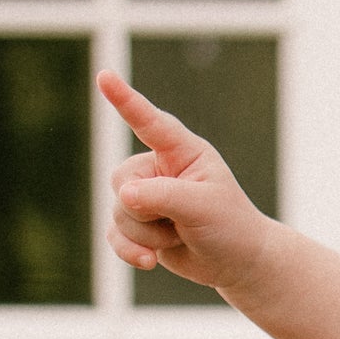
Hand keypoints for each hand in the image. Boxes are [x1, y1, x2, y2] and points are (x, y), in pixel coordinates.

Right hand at [100, 69, 271, 295]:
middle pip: (122, 181)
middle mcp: (157, 168)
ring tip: (178, 236)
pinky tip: (149, 261)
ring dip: (146, 235)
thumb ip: (163, 195)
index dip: (125, 100)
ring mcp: (143, 196)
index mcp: (181, 150)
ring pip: (118, 212)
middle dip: (146, 211)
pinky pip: (113, 234)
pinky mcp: (135, 224)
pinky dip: (130, 251)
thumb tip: (122, 195)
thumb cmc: (229, 225)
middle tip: (180, 221)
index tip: (104, 76)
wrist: (235, 261)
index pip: (149, 122)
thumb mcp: (203, 207)